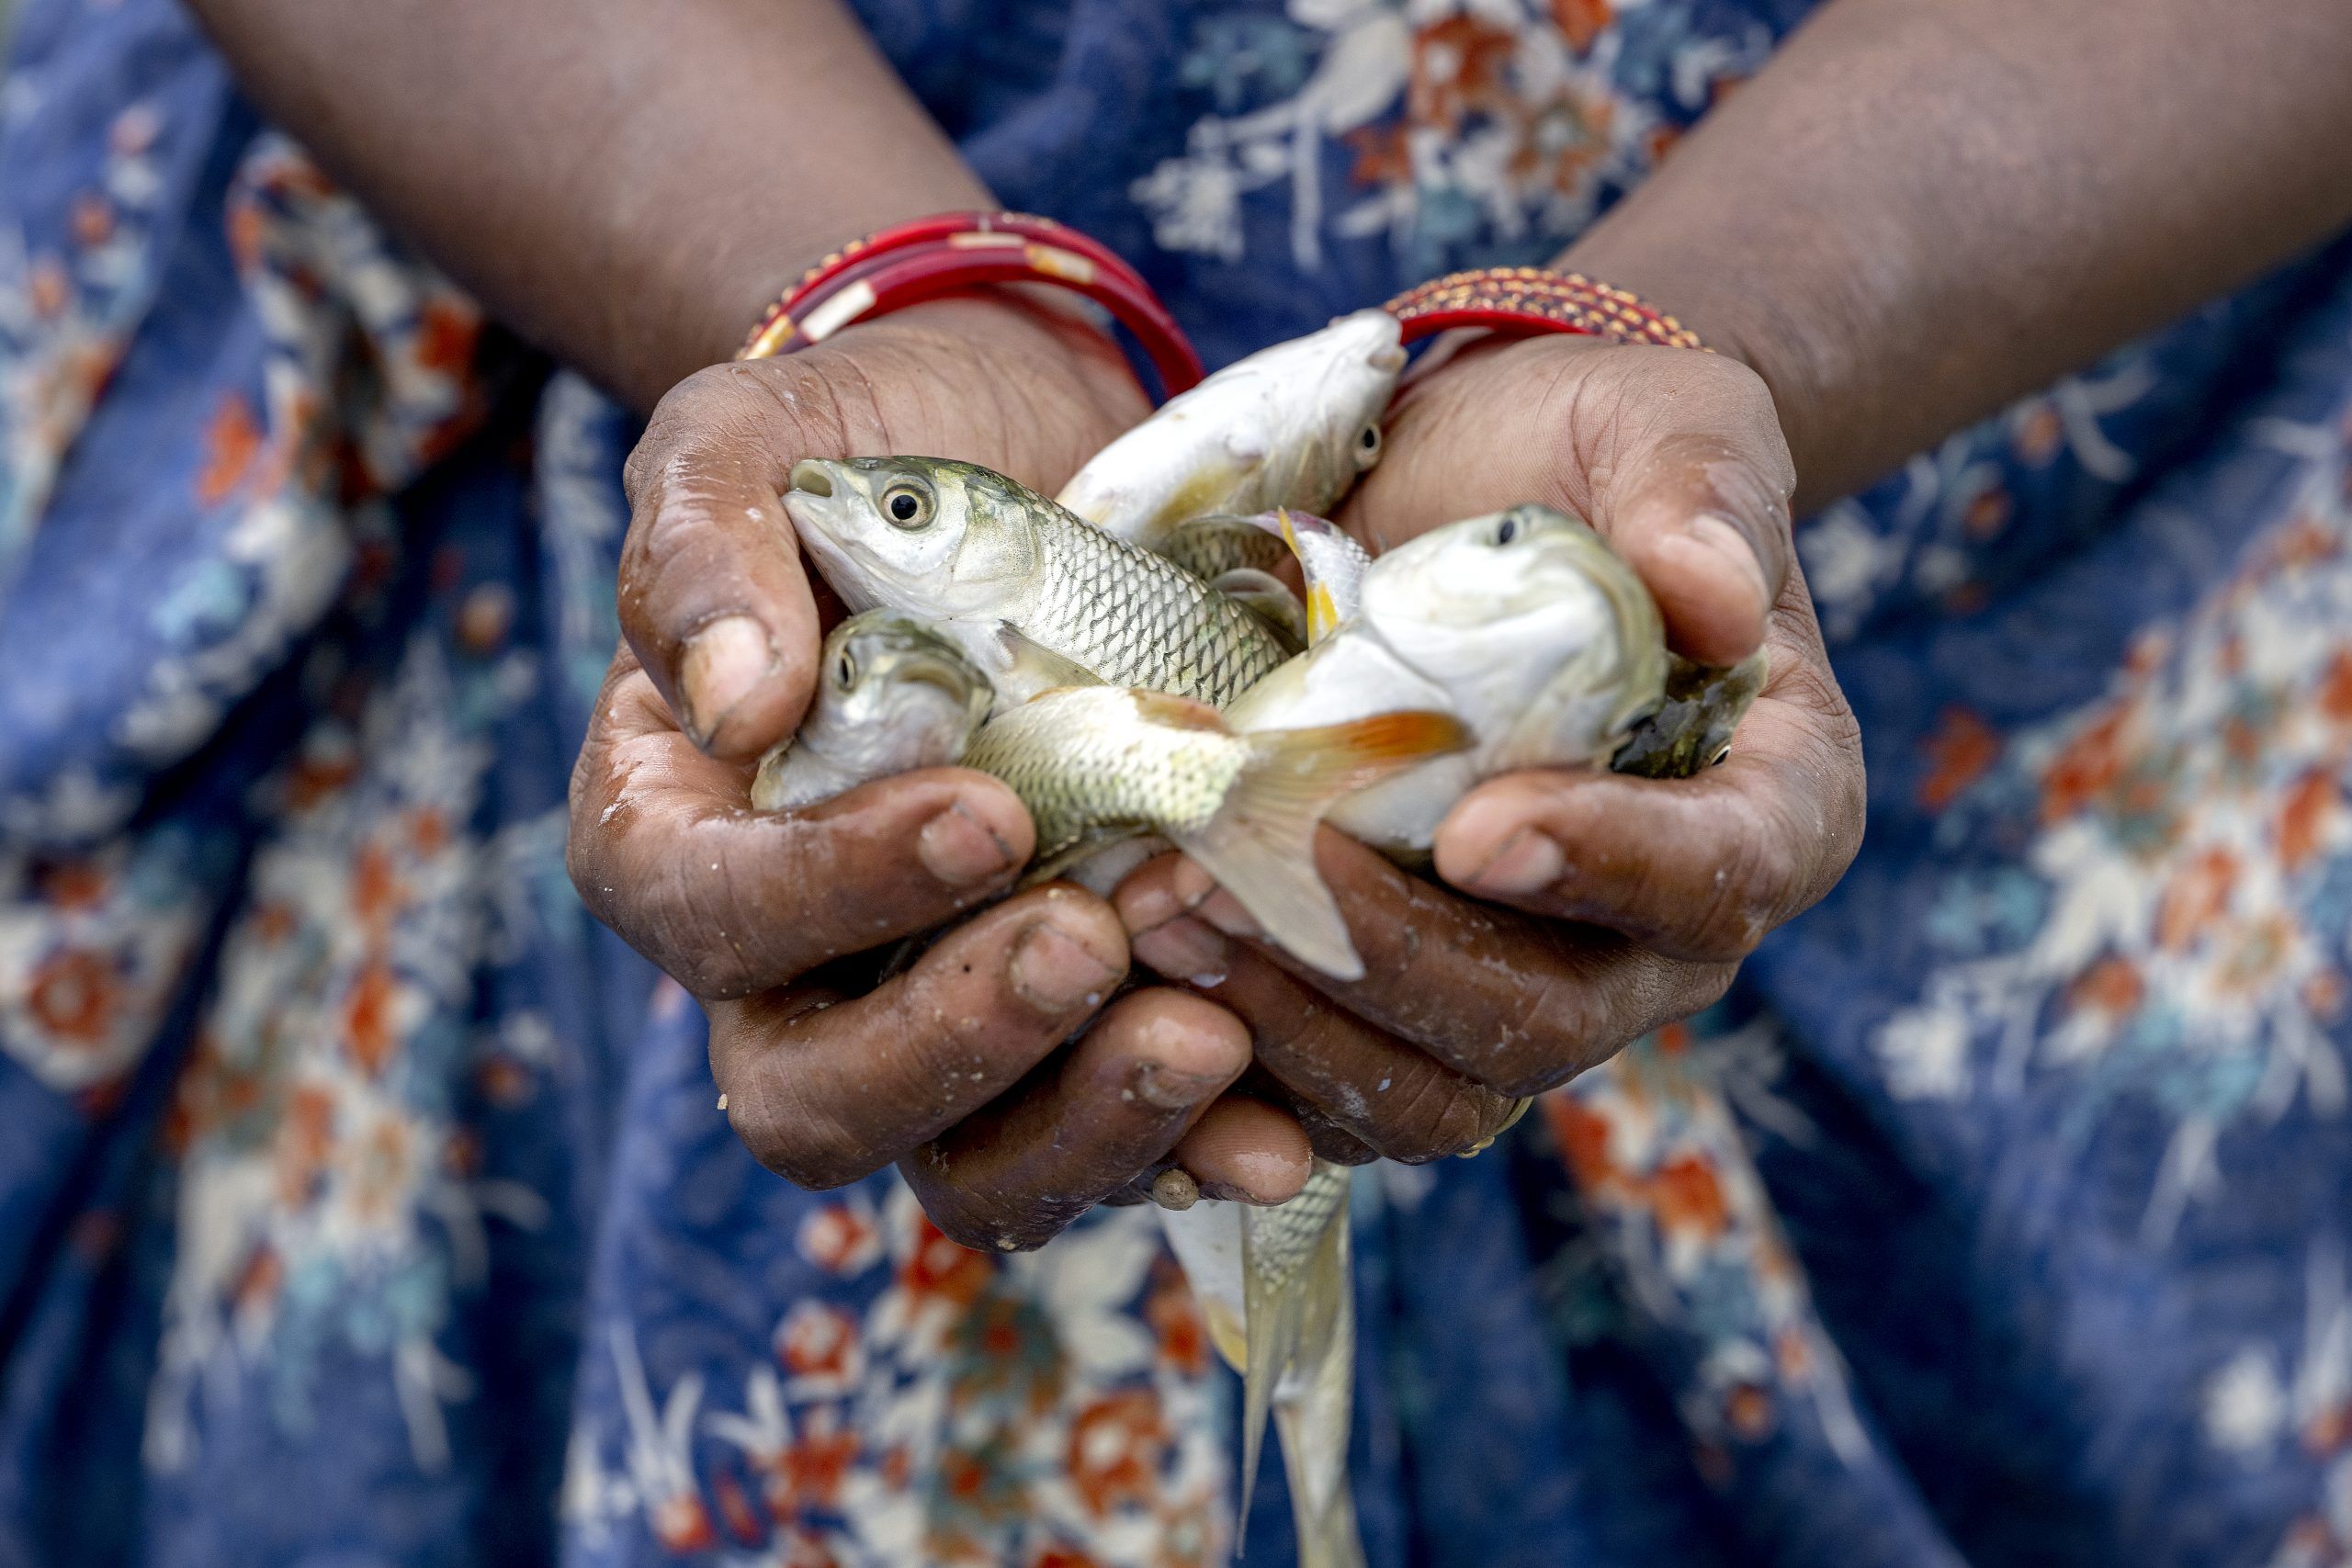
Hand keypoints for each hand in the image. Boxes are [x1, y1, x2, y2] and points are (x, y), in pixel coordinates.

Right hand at [569, 298, 1285, 1248]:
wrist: (1047, 459)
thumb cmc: (878, 452)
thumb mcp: (764, 442)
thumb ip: (704, 543)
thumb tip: (732, 702)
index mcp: (684, 833)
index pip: (708, 914)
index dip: (828, 892)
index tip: (987, 813)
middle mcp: (794, 964)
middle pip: (814, 1098)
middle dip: (951, 1044)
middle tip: (1089, 942)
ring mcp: (938, 1013)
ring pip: (966, 1161)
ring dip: (1084, 1127)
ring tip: (1205, 1040)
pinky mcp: (1074, 1037)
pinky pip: (1108, 1147)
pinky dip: (1190, 1152)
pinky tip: (1278, 1130)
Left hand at [1115, 334, 1864, 1160]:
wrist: (1443, 492)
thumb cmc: (1576, 454)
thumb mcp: (1660, 420)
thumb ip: (1698, 490)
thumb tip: (1715, 594)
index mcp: (1763, 803)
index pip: (1724, 877)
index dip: (1611, 870)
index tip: (1475, 829)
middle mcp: (1652, 932)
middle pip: (1554, 1018)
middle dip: (1392, 960)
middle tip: (1242, 876)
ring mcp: (1527, 987)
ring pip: (1433, 1088)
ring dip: (1291, 1017)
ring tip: (1162, 913)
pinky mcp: (1404, 1012)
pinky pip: (1334, 1090)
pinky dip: (1240, 1047)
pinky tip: (1142, 956)